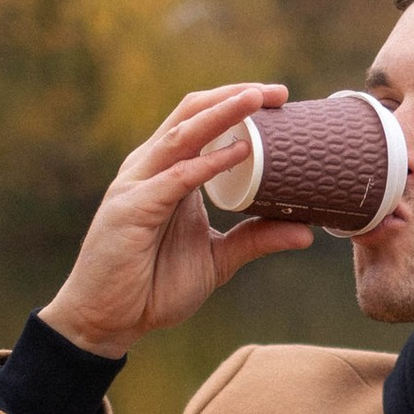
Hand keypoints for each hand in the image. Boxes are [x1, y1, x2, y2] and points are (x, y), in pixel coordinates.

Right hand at [38, 83, 310, 350]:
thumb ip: (254, 239)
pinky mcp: (131, 209)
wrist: (107, 321)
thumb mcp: (217, 258)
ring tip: (257, 100)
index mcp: (169, 172)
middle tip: (278, 91)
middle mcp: (151, 169)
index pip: (202, 122)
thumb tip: (306, 232)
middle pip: (192, 113)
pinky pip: (176, 178)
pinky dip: (208, 163)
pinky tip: (239, 153)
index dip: (237, 104)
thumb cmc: (154, 286)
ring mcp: (138, 185)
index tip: (280, 98)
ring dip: (222, 114)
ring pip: (182, 134)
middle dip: (235, 96)